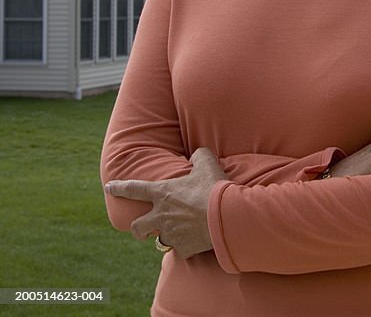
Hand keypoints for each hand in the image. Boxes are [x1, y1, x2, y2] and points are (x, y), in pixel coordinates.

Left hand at [104, 148, 227, 258]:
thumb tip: (196, 155)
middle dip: (138, 230)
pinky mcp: (184, 248)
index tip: (108, 188)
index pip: (134, 189)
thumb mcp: (208, 164)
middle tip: (143, 230)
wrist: (226, 215)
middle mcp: (161, 215)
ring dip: (168, 237)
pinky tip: (197, 242)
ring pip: (161, 240)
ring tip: (179, 234)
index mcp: (163, 194)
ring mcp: (171, 234)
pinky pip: (182, 250)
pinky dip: (187, 246)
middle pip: (138, 227)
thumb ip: (199, 156)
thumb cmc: (215, 188)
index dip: (119, 188)